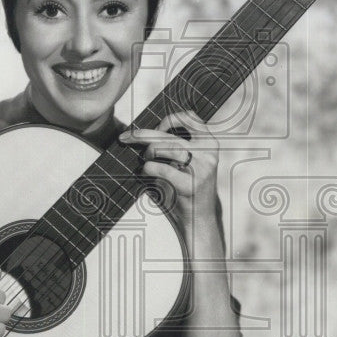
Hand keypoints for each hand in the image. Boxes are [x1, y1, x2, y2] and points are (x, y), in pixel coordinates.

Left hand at [119, 110, 220, 240]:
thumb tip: (148, 131)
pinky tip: (146, 173)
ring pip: (166, 148)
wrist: (199, 219)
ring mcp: (201, 169)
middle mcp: (207, 153)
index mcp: (209, 144)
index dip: (170, 119)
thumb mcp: (190, 162)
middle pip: (170, 135)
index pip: (191, 118)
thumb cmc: (188, 188)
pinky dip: (148, 168)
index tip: (156, 128)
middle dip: (143, 134)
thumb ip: (177, 145)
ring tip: (145, 159)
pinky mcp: (189, 184)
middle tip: (127, 137)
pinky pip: (161, 168)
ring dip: (149, 152)